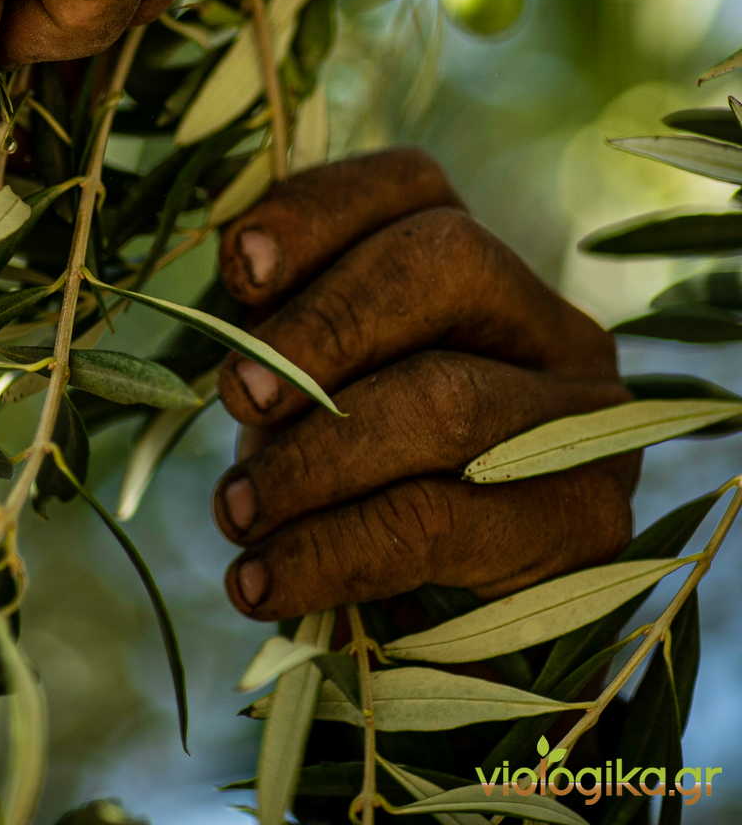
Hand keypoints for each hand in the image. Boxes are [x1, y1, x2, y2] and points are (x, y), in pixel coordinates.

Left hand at [212, 155, 635, 619]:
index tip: (240, 268)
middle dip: (322, 328)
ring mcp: (586, 416)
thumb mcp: (307, 390)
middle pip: (443, 259)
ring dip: (316, 458)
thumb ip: (283, 327)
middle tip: (236, 400)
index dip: (320, 208)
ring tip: (237, 511)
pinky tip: (266, 580)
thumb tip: (244, 269)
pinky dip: (334, 552)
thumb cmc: (355, 482)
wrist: (446, 640)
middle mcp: (548, 320)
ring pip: (444, 396)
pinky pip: (442, 521)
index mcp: (477, 263)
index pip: (411, 184)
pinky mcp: (587, 520)